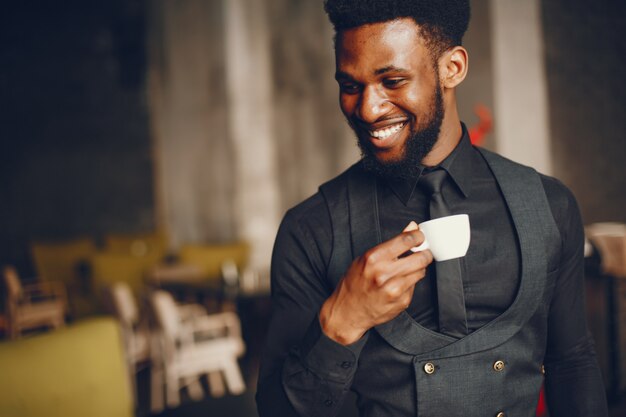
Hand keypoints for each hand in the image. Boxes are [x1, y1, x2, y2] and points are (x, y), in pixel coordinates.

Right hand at [319, 221, 432, 344]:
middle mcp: (384, 274)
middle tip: (422, 252)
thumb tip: (411, 228)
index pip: (406, 241)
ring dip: (418, 268)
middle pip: (420, 258)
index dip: (418, 236)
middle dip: (424, 253)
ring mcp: (394, 289)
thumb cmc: (354, 283)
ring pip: (421, 272)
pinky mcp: (402, 301)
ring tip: (407, 269)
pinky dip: (410, 283)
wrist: (348, 311)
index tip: (420, 236)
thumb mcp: (366, 258)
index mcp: (373, 258)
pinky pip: (415, 286)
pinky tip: (399, 284)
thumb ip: (390, 244)